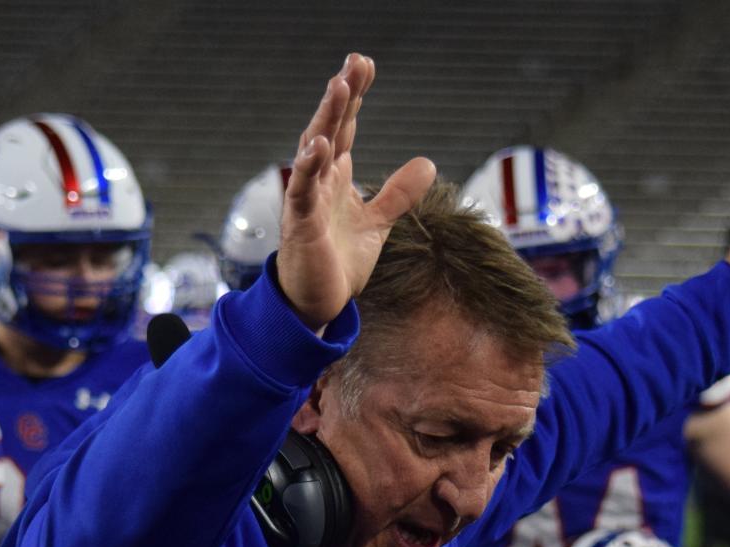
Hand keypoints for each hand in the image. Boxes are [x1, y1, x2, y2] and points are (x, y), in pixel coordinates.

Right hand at [277, 53, 436, 329]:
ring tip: (339, 86)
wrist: (318, 302)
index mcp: (336, 176)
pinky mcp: (301, 223)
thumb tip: (429, 163)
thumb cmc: (339, 260)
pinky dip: (310, 166)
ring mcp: (307, 199)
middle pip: (330, 127)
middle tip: (355, 61)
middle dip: (341, 94)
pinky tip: (320, 144)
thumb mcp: (377, 222)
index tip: (364, 64)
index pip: (345, 126)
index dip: (354, 95)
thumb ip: (397, 193)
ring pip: (314, 149)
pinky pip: (303, 190)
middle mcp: (319, 180)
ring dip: (326, 117)